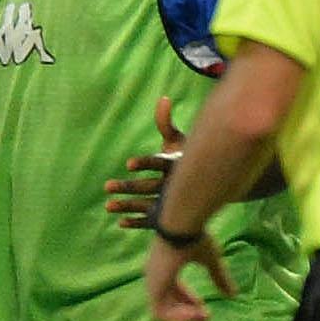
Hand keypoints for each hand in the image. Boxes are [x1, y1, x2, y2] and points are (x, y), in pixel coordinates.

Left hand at [106, 95, 188, 228]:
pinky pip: (151, 220)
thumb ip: (167, 123)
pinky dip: (136, 222)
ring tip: (107, 206)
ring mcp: (171, 201)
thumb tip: (163, 98)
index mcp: (176, 164)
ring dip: (127, 206)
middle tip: (107, 186)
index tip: (128, 164)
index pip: (158, 163)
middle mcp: (173, 184)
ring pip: (147, 204)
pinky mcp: (168, 214)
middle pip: (148, 186)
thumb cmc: (188, 158)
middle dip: (128, 187)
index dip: (144, 163)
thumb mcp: (181, 140)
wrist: (212, 185)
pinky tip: (119, 222)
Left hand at [145, 226, 234, 320]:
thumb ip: (218, 277)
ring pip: (163, 311)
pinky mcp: (154, 288)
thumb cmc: (194, 237)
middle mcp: (155, 276)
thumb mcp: (210, 260)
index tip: (205, 308)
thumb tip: (233, 294)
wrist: (182, 226)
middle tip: (207, 318)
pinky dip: (177, 317)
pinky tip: (195, 314)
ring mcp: (153, 282)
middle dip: (188, 312)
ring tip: (202, 316)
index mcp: (165, 268)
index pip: (174, 290)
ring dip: (184, 317)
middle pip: (169, 302)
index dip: (189, 301)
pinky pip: (160, 312)